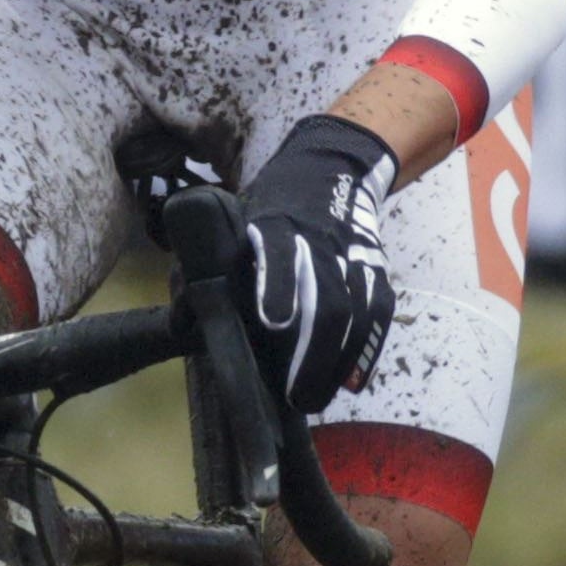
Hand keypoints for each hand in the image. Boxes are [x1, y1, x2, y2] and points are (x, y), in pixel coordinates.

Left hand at [235, 115, 402, 416]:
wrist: (330, 169)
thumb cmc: (269, 206)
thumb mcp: (235, 220)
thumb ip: (212, 267)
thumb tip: (186, 321)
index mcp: (275, 223)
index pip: (278, 252)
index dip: (278, 284)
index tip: (273, 322)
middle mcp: (320, 238)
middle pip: (328, 298)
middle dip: (314, 352)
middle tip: (296, 396)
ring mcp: (354, 253)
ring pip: (357, 311)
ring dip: (339, 361)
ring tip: (316, 396)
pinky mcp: (376, 266)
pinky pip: (378, 312)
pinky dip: (367, 349)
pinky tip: (353, 381)